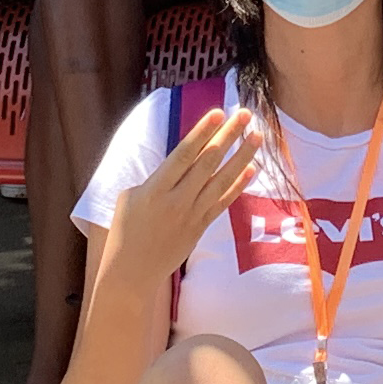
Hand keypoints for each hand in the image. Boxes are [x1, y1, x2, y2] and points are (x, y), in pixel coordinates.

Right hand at [112, 99, 261, 273]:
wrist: (130, 271)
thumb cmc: (125, 229)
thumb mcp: (130, 196)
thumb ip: (158, 177)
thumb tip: (182, 160)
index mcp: (154, 188)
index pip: (183, 154)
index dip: (202, 132)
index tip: (218, 112)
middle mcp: (176, 200)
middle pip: (208, 162)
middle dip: (228, 135)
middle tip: (244, 113)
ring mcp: (191, 215)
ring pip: (222, 180)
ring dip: (242, 156)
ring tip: (257, 135)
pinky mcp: (200, 228)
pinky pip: (223, 202)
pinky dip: (238, 185)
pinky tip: (252, 168)